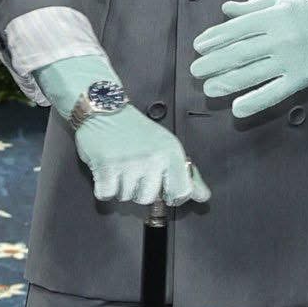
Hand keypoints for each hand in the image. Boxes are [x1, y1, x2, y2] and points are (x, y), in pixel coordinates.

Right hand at [72, 108, 208, 207]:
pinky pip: (106, 194)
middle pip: (148, 198)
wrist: (105, 108)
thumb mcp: (166, 146)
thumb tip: (203, 196)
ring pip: (126, 197)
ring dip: (120, 186)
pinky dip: (104, 186)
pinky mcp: (106, 168)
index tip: (162, 187)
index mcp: (171, 153)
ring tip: (119, 165)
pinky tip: (106, 169)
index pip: (181, 192)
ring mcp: (128, 164)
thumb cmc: (136, 129)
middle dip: (138, 188)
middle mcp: (152, 159)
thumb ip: (185, 174)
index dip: (170, 194)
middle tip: (133, 167)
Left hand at [190, 0, 307, 118]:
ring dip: (227, 82)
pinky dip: (255, 102)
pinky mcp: (301, 79)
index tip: (198, 46)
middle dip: (214, 62)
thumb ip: (252, 7)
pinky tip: (237, 109)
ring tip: (208, 88)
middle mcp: (280, 39)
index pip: (237, 29)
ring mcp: (290, 61)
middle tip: (195, 70)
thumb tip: (225, 10)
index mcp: (274, 17)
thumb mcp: (282, 1)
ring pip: (253, 74)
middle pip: (240, 53)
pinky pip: (274, 93)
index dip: (215, 38)